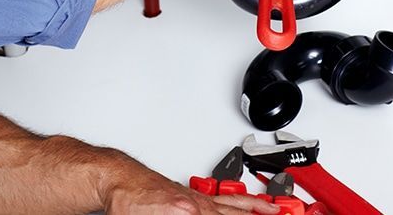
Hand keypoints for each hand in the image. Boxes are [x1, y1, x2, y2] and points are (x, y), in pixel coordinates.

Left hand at [103, 170, 280, 214]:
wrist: (117, 180)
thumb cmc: (126, 204)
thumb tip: (201, 214)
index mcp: (186, 214)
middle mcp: (196, 205)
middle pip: (235, 214)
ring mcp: (197, 198)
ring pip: (235, 205)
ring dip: (257, 209)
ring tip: (275, 211)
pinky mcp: (193, 195)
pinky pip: (225, 198)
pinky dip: (243, 201)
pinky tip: (249, 204)